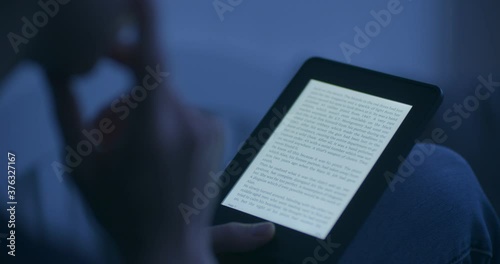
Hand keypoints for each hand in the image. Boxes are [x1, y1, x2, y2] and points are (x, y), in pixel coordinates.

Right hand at [48, 0, 274, 262]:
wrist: (170, 248)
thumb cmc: (124, 214)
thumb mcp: (81, 168)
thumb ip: (67, 112)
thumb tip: (57, 72)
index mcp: (153, 129)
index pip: (152, 59)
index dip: (146, 21)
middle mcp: (188, 122)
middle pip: (151, 80)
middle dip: (124, 95)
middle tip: (106, 129)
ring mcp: (208, 127)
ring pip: (165, 97)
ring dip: (144, 113)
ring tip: (135, 156)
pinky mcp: (217, 131)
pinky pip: (182, 110)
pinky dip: (165, 121)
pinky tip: (158, 155)